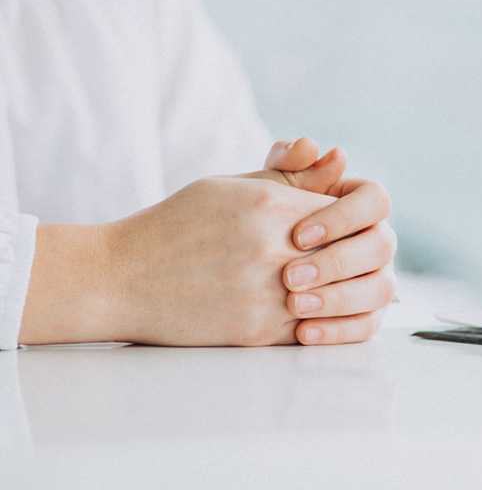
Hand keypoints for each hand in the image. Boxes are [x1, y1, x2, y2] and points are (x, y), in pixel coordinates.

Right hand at [93, 176, 338, 345]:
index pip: (349, 210)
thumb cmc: (178, 225)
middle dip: (352, 256)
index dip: (351, 219)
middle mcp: (273, 250)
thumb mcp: (231, 186)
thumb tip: (339, 157)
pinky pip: (314, 327)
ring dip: (340, 290)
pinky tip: (309, 307)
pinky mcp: (258, 332)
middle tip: (347, 257)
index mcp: (269, 206)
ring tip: (330, 282)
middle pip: (349, 254)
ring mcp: (268, 295)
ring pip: (338, 295)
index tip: (341, 225)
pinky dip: (320, 318)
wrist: (122, 280)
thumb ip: (290, 175)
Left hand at [256, 137, 395, 345]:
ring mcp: (373, 279)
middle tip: (290, 276)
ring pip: (381, 290)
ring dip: (339, 299)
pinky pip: (366, 327)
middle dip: (337, 262)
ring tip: (293, 305)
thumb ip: (285, 169)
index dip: (344, 217)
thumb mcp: (260, 191)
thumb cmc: (244, 223)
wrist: (219, 269)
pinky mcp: (362, 316)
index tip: (298, 234)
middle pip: (382, 246)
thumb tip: (311, 147)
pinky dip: (338, 330)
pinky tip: (303, 333)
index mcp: (358, 205)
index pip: (376, 201)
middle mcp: (373, 240)